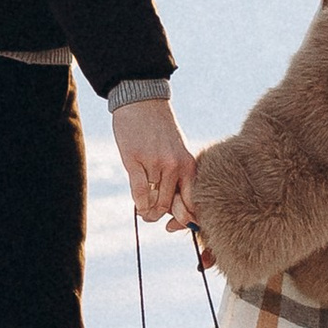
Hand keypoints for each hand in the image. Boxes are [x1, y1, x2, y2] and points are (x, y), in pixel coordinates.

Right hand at [112, 95, 197, 227]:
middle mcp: (175, 166)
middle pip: (172, 207)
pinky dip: (139, 204)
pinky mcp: (135, 160)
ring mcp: (156, 164)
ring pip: (155, 202)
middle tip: (156, 220)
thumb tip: (175, 211)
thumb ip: (179, 178)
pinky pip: (139, 193)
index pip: (193, 202)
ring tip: (145, 212)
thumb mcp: (177, 151)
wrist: (143, 102)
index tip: (176, 225)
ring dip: (149, 212)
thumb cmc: (160, 130)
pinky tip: (139, 206)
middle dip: (164, 218)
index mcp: (189, 165)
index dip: (186, 220)